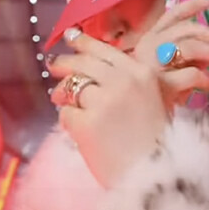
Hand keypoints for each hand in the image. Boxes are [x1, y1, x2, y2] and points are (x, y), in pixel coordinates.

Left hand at [48, 30, 169, 187]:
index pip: (106, 50)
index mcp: (142, 72)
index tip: (70, 36)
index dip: (84, 42)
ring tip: (60, 99)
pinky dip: (69, 121)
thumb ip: (128, 79)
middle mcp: (124, 81)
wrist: (155, 173)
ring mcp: (105, 101)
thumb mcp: (152, 97)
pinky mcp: (87, 123)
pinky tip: (80, 130)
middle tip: (53, 64)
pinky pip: (67, 114)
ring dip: (64, 94)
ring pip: (73, 87)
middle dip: (65, 62)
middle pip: (84, 62)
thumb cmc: (153, 137)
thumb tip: (90, 67)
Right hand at [133, 0, 208, 104]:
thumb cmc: (149, 92)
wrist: (129, 119)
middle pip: (186, 29)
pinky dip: (205, 78)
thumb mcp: (165, 66)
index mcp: (149, 39)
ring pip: (190, 46)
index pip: (173, 15)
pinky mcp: (161, 84)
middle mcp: (150, 46)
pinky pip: (191, 74)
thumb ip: (184, 54)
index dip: (194, 4)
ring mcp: (154, 64)